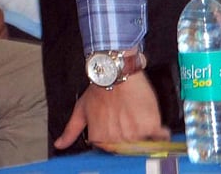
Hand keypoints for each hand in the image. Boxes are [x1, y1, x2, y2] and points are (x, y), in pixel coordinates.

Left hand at [54, 73, 169, 149]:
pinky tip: (151, 119)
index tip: (116, 125)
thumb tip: (59, 145)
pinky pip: (160, 137)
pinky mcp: (150, 126)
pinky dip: (160, 132)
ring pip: (144, 143)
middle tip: (125, 117)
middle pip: (129, 148)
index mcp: (100, 138)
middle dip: (129, 135)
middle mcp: (117, 140)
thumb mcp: (81, 109)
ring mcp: (134, 134)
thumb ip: (71, 131)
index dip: (115, 136)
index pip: (112, 149)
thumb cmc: (99, 88)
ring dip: (143, 132)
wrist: (116, 71)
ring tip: (134, 114)